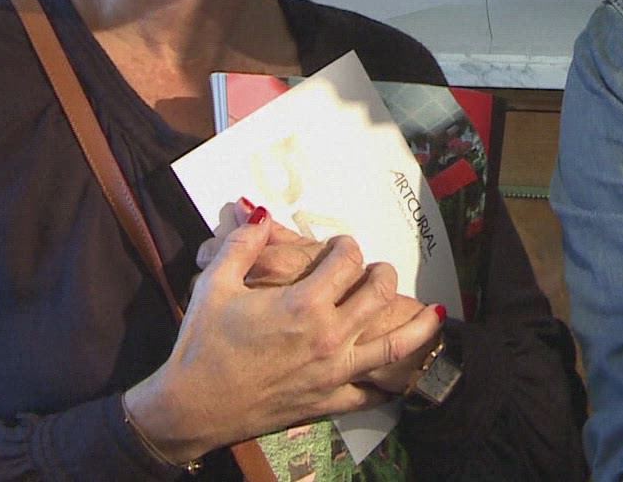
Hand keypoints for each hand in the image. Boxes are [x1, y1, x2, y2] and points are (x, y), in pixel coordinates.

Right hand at [200, 200, 444, 393]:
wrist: (192, 408)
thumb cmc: (202, 346)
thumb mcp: (215, 284)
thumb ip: (242, 244)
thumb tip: (258, 214)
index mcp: (304, 303)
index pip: (347, 261)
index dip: (347, 246)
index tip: (341, 246)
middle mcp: (329, 336)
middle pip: (378, 294)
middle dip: (382, 275)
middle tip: (377, 271)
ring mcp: (333, 373)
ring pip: (393, 346)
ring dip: (415, 326)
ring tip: (430, 313)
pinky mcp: (328, 402)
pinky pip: (371, 393)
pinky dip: (389, 383)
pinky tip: (400, 375)